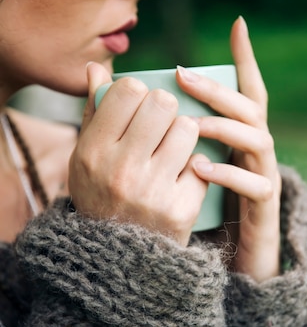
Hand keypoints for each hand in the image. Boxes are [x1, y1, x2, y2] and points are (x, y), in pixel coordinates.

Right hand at [68, 63, 207, 245]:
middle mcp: (121, 169)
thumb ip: (93, 112)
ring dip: (185, 134)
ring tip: (173, 150)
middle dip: (167, 108)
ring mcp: (153, 191)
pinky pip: (201, 163)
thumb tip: (96, 67)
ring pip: (188, 129)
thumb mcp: (85, 158)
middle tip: (162, 124)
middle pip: (164, 104)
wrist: (118, 259)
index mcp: (92, 151)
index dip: (139, 92)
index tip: (140, 105)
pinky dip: (195, 167)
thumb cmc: (102, 196)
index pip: (129, 90)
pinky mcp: (181, 208)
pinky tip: (182, 177)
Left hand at [176, 17, 281, 281]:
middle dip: (219, 89)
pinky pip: (255, 185)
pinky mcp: (263, 207)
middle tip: (183, 77)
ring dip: (225, 127)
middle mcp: (256, 150)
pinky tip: (199, 168)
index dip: (245, 59)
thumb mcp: (184, 166)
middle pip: (250, 109)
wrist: (231, 256)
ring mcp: (264, 176)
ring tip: (192, 123)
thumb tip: (137, 100)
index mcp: (239, 136)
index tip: (237, 24)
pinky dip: (228, 174)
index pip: (245, 92)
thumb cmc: (204, 207)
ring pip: (258, 140)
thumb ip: (170, 135)